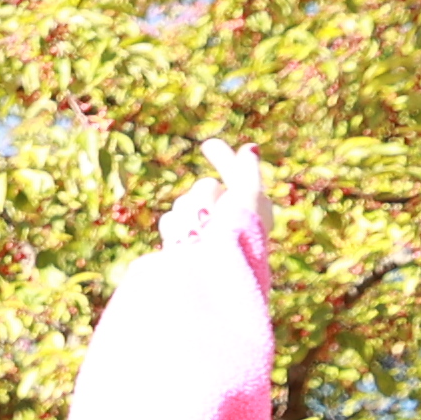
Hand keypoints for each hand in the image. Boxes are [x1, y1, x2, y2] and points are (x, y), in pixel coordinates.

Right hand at [165, 137, 268, 252]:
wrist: (211, 275)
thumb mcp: (247, 196)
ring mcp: (202, 234)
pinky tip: (182, 240)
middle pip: (204, 187)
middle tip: (210, 216)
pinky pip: (170, 220)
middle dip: (204, 197)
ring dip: (189, 214)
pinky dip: (176, 229)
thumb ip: (247, 170)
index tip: (208, 144)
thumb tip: (250, 148)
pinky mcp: (180, 246)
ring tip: (196, 234)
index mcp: (249, 211)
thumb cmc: (236, 235)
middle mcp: (226, 222)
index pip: (235, 176)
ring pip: (184, 202)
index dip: (224, 159)